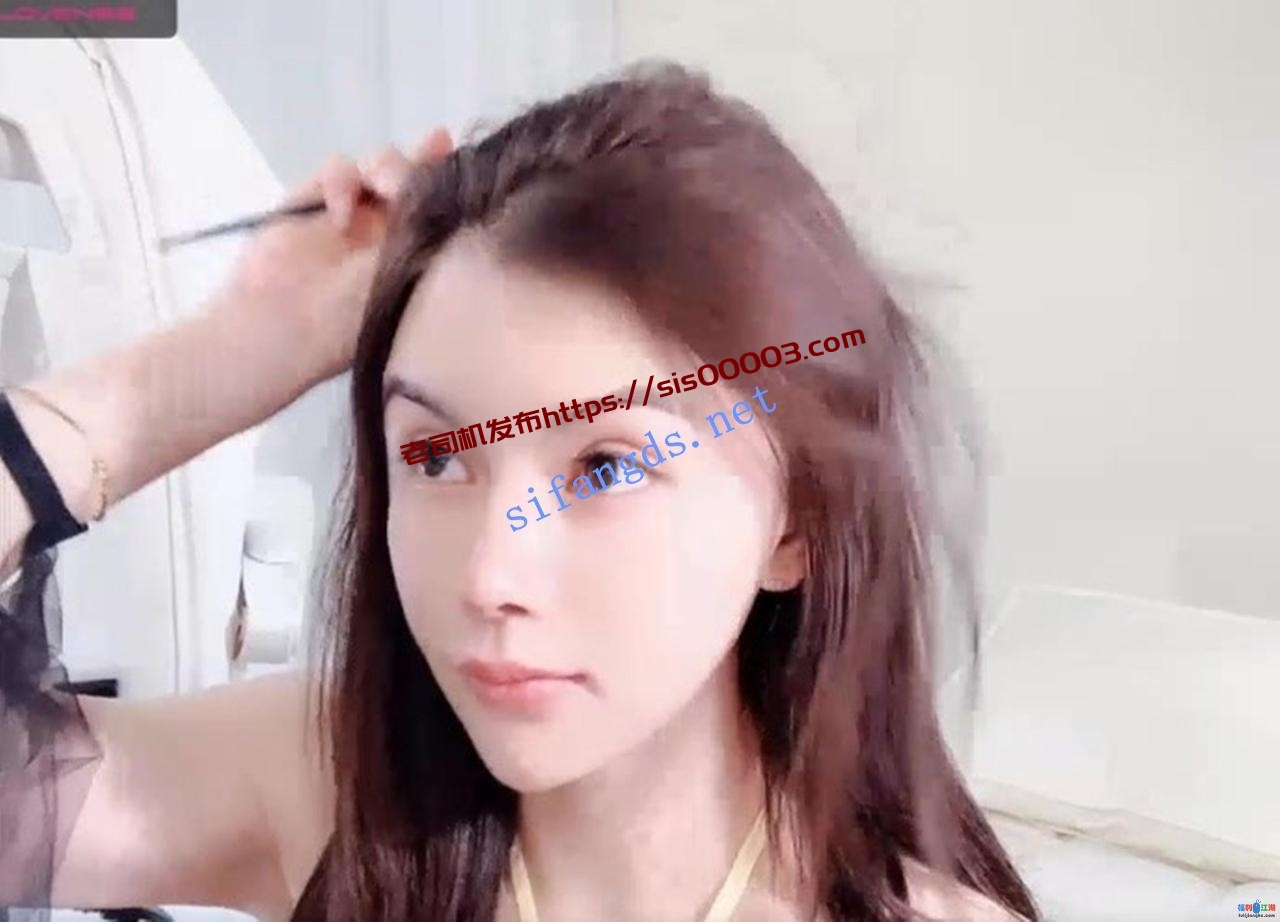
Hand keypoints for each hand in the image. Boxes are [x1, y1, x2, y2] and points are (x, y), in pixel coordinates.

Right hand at [220, 127, 453, 384]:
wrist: (281, 327)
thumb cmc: (349, 318)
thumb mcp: (401, 277)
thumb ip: (425, 233)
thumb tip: (455, 193)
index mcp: (417, 251)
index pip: (442, 205)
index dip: (450, 177)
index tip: (456, 154)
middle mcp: (390, 228)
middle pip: (415, 175)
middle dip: (420, 166)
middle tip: (414, 182)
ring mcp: (354, 211)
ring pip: (381, 165)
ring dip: (387, 168)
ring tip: (386, 188)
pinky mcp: (316, 199)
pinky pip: (340, 170)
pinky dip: (342, 183)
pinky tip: (341, 214)